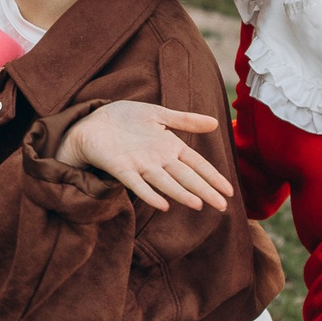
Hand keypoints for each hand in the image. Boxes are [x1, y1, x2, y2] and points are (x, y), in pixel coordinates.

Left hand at [55, 100, 233, 212]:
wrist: (92, 122)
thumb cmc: (125, 119)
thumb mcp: (158, 114)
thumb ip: (185, 120)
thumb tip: (216, 123)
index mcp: (169, 147)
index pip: (197, 164)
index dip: (212, 177)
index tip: (229, 191)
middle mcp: (158, 160)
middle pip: (186, 177)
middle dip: (205, 190)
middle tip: (222, 207)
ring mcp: (140, 165)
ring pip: (165, 182)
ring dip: (181, 193)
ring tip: (198, 204)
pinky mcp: (121, 168)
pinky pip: (136, 183)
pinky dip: (149, 194)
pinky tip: (162, 205)